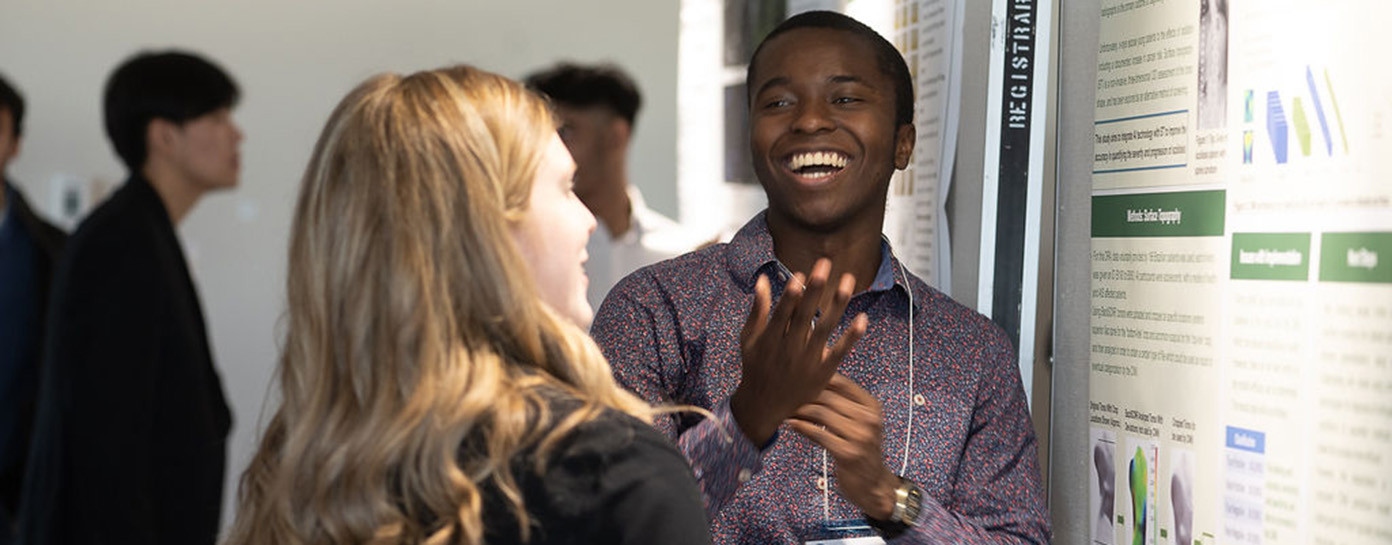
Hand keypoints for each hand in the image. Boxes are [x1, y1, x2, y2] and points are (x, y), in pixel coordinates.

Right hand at [729, 258, 866, 445]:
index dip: (791, 293)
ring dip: (837, 304)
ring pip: (825, 328)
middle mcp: (790, 348)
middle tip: (826, 263)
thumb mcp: (749, 338)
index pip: (782, 312)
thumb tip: (762, 278)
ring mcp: (808, 361)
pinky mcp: (823, 372)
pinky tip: (862, 318)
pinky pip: (840, 352)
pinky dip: (851, 337)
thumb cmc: (755, 366)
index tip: (801, 273)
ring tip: (848, 281)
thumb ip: (758, 309)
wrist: (764, 406)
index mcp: (770, 339)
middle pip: (805, 315)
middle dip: (815, 289)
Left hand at [789, 373, 898, 519]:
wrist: (874, 485)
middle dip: (803, 395)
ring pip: (820, 412)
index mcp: (871, 407)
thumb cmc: (862, 451)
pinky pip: (818, 433)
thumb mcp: (860, 424)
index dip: (817, 377)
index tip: (798, 378)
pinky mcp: (848, 453)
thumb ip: (842, 405)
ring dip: (799, 410)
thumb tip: (811, 384)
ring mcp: (860, 436)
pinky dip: (801, 427)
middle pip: (827, 396)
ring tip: (786, 410)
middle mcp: (868, 419)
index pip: (841, 382)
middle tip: (785, 395)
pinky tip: (791, 424)